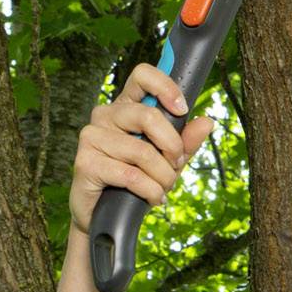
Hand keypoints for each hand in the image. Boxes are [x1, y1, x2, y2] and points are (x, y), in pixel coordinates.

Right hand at [70, 62, 215, 236]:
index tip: (182, 109)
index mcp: (126, 106)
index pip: (142, 75)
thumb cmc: (137, 181)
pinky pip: (130, 174)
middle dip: (173, 146)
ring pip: (143, 151)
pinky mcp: (85, 162)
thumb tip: (206, 121)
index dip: (165, 87)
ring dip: (163, 176)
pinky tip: (151, 198)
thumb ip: (186, 140)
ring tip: (162, 188)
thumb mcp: (168, 160)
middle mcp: (105, 115)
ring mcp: (91, 137)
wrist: (107, 216)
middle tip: (176, 164)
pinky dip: (150, 190)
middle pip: (148, 115)